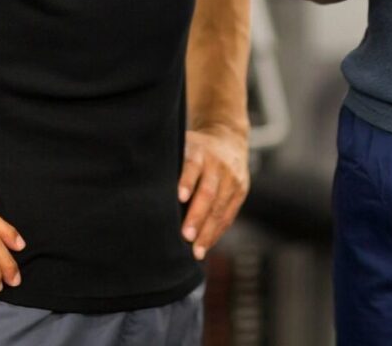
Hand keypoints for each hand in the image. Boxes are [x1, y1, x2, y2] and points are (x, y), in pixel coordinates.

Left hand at [178, 125, 249, 259]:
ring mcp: (232, 178)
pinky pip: (229, 215)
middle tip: (186, 236)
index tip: (180, 198)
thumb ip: (172, 166)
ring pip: (220, 207)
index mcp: (199, 151)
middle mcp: (217, 164)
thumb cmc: (194, 151)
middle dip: (197, 216)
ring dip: (208, 231)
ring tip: (197, 251)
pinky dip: (217, 232)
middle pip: (208, 192)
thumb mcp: (182, 147)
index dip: (186, 181)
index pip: (192, 166)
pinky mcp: (241, 191)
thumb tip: (151, 195)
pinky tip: (206, 245)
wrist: (228, 140)